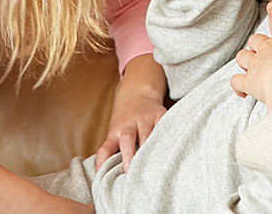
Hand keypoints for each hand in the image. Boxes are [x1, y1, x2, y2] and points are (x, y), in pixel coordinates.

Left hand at [95, 55, 167, 171]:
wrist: (138, 95)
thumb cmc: (125, 122)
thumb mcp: (114, 134)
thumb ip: (111, 152)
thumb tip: (102, 176)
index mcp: (115, 132)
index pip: (106, 148)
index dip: (104, 161)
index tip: (104, 175)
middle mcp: (129, 125)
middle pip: (127, 139)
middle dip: (128, 155)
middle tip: (130, 170)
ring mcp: (145, 119)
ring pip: (146, 134)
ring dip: (149, 149)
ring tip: (152, 165)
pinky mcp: (160, 115)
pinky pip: (163, 126)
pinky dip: (166, 137)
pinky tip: (169, 148)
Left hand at [229, 15, 271, 109]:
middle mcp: (267, 46)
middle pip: (256, 38)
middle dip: (260, 43)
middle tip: (269, 52)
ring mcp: (256, 63)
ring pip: (242, 56)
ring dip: (246, 60)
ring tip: (253, 68)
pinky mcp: (249, 80)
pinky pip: (236, 81)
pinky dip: (237, 86)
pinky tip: (243, 91)